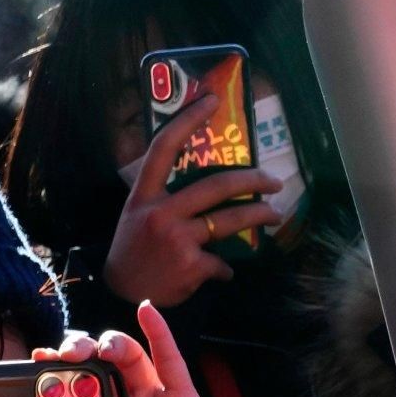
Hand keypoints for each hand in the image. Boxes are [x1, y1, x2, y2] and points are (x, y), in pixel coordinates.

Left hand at [23, 301, 242, 396]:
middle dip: (75, 353)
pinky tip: (147, 312)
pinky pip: (170, 359)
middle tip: (60, 356)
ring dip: (109, 343)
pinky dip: (159, 332)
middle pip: (96, 368)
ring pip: (127, 357)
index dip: (53, 379)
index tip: (34, 367)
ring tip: (95, 347)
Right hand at [103, 122, 283, 306]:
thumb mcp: (137, 215)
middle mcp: (160, 212)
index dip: (187, 120)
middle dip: (253, 181)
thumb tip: (209, 184)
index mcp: (144, 195)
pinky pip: (222, 261)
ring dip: (259, 216)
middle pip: (216, 186)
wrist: (120, 296)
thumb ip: (165, 197)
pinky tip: (222, 270)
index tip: (211, 100)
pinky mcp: (191, 265)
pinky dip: (224, 267)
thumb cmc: (133, 251)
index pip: (164, 147)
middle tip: (273, 181)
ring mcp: (177, 239)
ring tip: (274, 214)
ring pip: (230, 221)